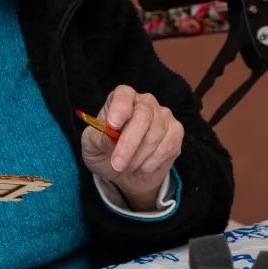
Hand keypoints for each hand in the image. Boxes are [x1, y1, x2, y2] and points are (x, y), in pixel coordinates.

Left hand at [80, 86, 183, 211]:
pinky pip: (165, 148)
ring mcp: (164, 116)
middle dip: (129, 143)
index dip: (120, 107)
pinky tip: (141, 167)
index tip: (113, 125)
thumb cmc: (106, 153)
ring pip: (154, 136)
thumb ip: (97, 140)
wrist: (126, 173)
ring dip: (137, 158)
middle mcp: (145, 103)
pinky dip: (150, 164)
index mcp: (121, 99)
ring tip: (126, 167)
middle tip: (117, 164)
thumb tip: (109, 138)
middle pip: (143, 116)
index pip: (124, 94)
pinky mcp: (176, 133)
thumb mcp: (92, 148)